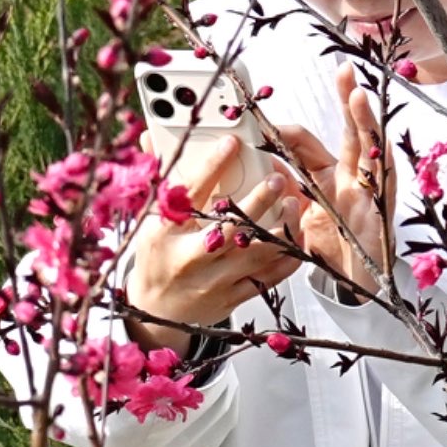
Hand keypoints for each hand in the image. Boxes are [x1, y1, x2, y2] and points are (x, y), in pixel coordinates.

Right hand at [117, 76, 392, 330]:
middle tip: (277, 176)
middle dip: (257, 200)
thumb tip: (153, 136)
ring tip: (292, 203)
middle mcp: (188, 259)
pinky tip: (296, 235)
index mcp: (162, 234)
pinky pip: (269, 277)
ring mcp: (213, 282)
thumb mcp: (150, 219)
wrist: (155, 310)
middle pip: (229, 229)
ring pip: (256, 254)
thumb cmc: (156, 257)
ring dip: (280, 227)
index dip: (212, 166)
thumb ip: (162, 179)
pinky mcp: (233, 297)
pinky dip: (287, 255)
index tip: (232, 143)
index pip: (189, 195)